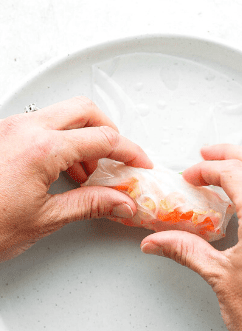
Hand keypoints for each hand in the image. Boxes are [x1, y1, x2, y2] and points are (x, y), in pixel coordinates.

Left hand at [0, 96, 152, 260]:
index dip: (129, 152)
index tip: (138, 165)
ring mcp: (10, 128)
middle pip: (86, 111)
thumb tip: (119, 202)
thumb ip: (90, 204)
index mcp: (42, 148)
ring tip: (86, 172)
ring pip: (62, 113)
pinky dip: (60, 139)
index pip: (103, 139)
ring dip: (82, 135)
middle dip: (108, 132)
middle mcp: (26, 129)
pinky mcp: (1, 134)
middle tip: (117, 159)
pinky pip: (41, 123)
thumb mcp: (43, 220)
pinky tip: (60, 169)